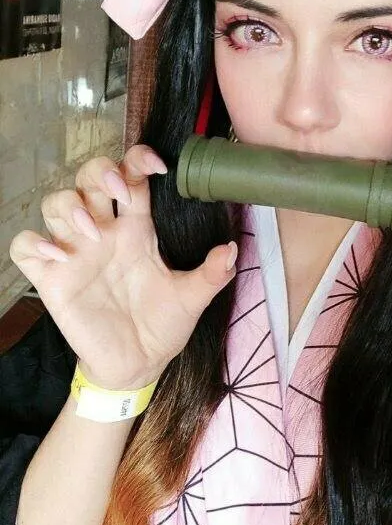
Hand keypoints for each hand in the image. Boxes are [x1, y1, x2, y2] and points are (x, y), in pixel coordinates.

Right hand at [9, 145, 236, 389]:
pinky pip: (25, 247)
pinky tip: (58, 255)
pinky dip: (34, 242)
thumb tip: (232, 249)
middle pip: (89, 178)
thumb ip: (212, 274)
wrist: (138, 364)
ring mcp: (76, 253)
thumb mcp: (191, 298)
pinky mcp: (53, 278)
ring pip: (56, 203)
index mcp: (138, 230)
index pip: (131, 176)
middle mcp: (105, 233)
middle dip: (100, 172)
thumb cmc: (162, 325)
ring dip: (70, 206)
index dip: (138, 159)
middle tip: (120, 193)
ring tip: (92, 231)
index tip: (157, 166)